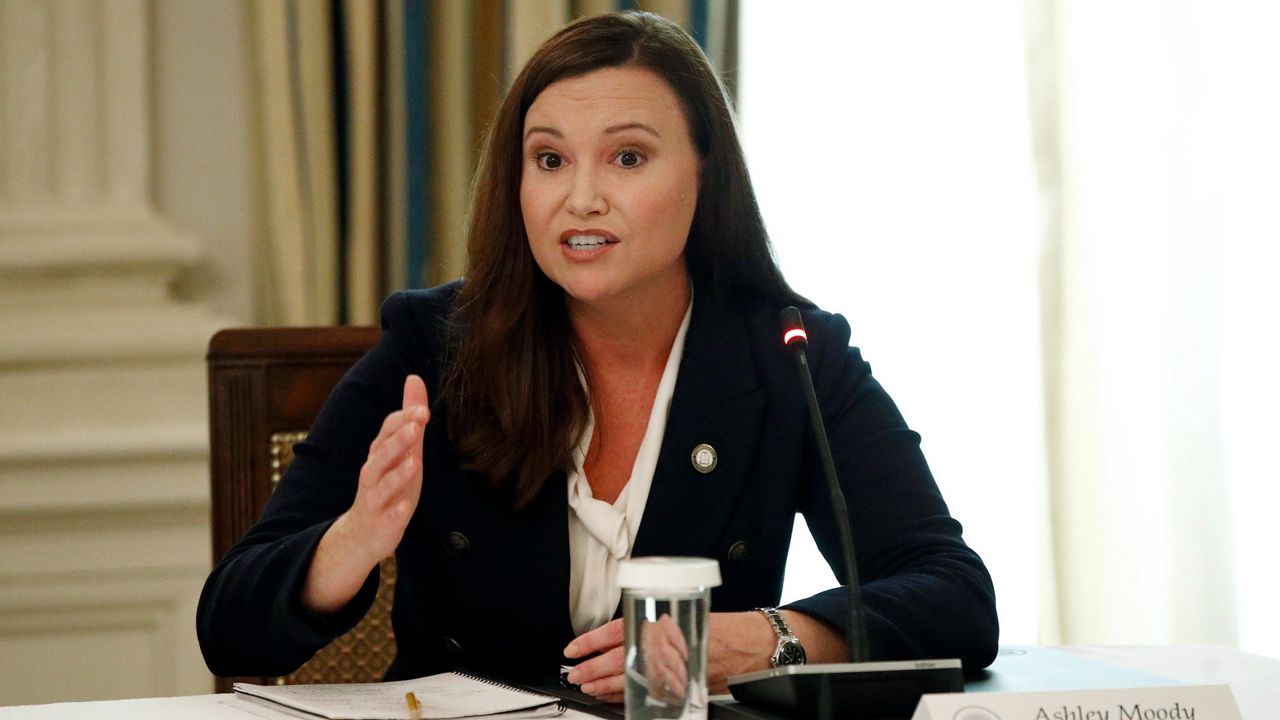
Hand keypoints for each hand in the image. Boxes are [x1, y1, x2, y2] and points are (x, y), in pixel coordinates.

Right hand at [301, 375, 428, 613]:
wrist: (364, 533)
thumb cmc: (389, 486)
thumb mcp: (403, 450)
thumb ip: (410, 417)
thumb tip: (414, 378)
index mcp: (381, 454)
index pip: (388, 431)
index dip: (405, 419)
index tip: (424, 409)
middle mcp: (374, 473)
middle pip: (383, 452)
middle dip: (400, 438)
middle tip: (418, 423)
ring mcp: (375, 498)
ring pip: (382, 483)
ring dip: (398, 472)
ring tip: (414, 460)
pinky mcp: (381, 522)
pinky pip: (387, 517)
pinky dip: (395, 511)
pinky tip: (404, 507)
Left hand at [563, 611, 774, 701]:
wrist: (755, 646)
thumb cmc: (726, 628)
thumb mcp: (687, 614)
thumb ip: (658, 624)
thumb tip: (625, 632)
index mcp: (666, 624)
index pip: (618, 631)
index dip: (592, 641)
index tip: (573, 648)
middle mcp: (668, 648)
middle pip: (619, 660)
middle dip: (593, 669)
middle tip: (575, 673)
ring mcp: (675, 672)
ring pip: (631, 681)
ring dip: (606, 687)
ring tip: (588, 687)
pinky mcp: (683, 690)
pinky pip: (650, 695)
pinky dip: (630, 698)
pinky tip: (615, 699)